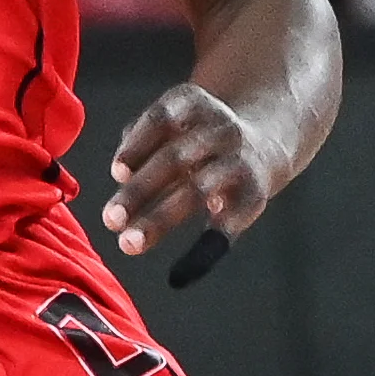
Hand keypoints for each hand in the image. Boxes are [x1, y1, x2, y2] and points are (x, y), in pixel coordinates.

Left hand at [102, 85, 283, 255]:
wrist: (264, 140)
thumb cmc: (197, 136)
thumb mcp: (173, 121)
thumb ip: (140, 140)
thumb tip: (122, 174)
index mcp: (193, 103)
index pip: (162, 118)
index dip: (138, 144)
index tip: (117, 173)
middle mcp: (219, 128)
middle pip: (176, 157)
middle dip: (140, 190)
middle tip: (110, 219)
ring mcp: (239, 162)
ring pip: (198, 190)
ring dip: (160, 219)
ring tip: (129, 243)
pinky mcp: (254, 196)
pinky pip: (227, 226)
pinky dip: (203, 252)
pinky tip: (181, 272)